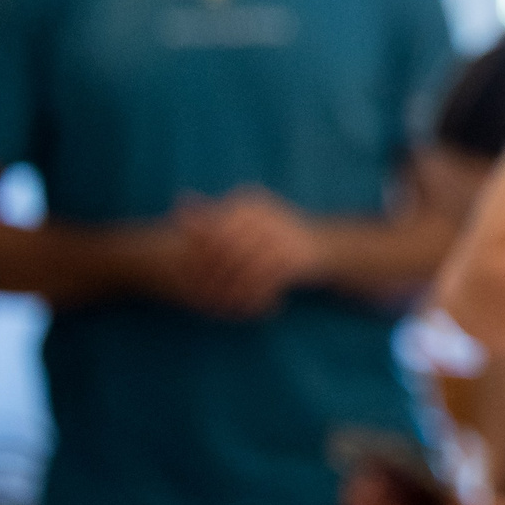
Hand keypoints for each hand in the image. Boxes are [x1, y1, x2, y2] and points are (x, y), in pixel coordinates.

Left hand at [174, 187, 325, 316]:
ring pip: (243, 267)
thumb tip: (179, 200)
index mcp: (249, 203)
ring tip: (224, 304)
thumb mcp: (245, 219)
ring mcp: (282, 235)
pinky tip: (248, 304)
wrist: (325, 246)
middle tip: (203, 296)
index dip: (198, 255)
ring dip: (232, 289)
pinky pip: (265, 279)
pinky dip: (254, 294)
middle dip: (212, 275)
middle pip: (225, 250)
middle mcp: (265, 215)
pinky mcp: (295, 256)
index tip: (190, 277)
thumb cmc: (275, 235)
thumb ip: (213, 212)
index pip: (211, 230)